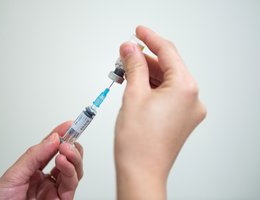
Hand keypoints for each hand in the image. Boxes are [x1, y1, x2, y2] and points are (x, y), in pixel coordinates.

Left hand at [0, 121, 83, 199]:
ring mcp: (55, 191)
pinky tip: (63, 160)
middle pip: (68, 159)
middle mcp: (47, 181)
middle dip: (72, 145)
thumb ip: (35, 155)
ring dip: (73, 156)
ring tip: (65, 148)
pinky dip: (71, 170)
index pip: (52, 150)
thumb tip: (54, 138)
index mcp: (35, 171)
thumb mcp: (13, 174)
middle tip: (72, 134)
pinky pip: (71, 184)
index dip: (62, 135)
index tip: (69, 124)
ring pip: (75, 170)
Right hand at [114, 26, 206, 198]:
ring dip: (146, 74)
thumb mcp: (133, 95)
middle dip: (145, 59)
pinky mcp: (180, 119)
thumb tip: (130, 48)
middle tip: (125, 54)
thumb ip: (134, 66)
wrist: (141, 172)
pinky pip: (167, 95)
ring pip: (166, 82)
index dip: (150, 39)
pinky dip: (151, 88)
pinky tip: (135, 85)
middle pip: (168, 67)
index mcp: (186, 89)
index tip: (138, 31)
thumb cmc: (138, 142)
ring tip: (125, 70)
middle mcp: (193, 99)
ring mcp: (188, 111)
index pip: (168, 53)